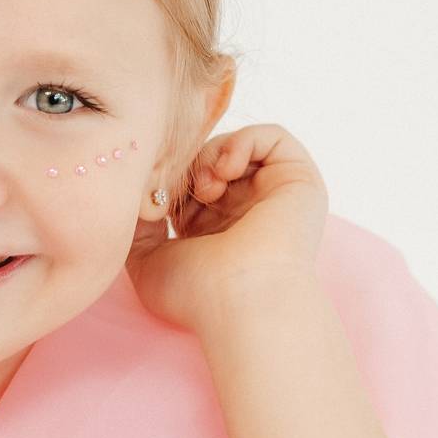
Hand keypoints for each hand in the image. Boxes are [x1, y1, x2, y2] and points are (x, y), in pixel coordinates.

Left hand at [125, 123, 328, 333]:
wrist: (240, 300)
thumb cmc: (195, 292)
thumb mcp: (148, 260)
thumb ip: (138, 225)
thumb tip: (138, 195)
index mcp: (214, 231)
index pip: (187, 184)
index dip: (167, 180)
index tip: (154, 198)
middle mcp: (245, 211)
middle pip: (209, 162)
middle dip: (187, 167)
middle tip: (176, 189)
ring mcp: (273, 195)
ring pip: (236, 147)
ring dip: (211, 154)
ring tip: (205, 187)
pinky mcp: (299, 180)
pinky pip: (272, 137)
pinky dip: (242, 141)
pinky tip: (225, 170)